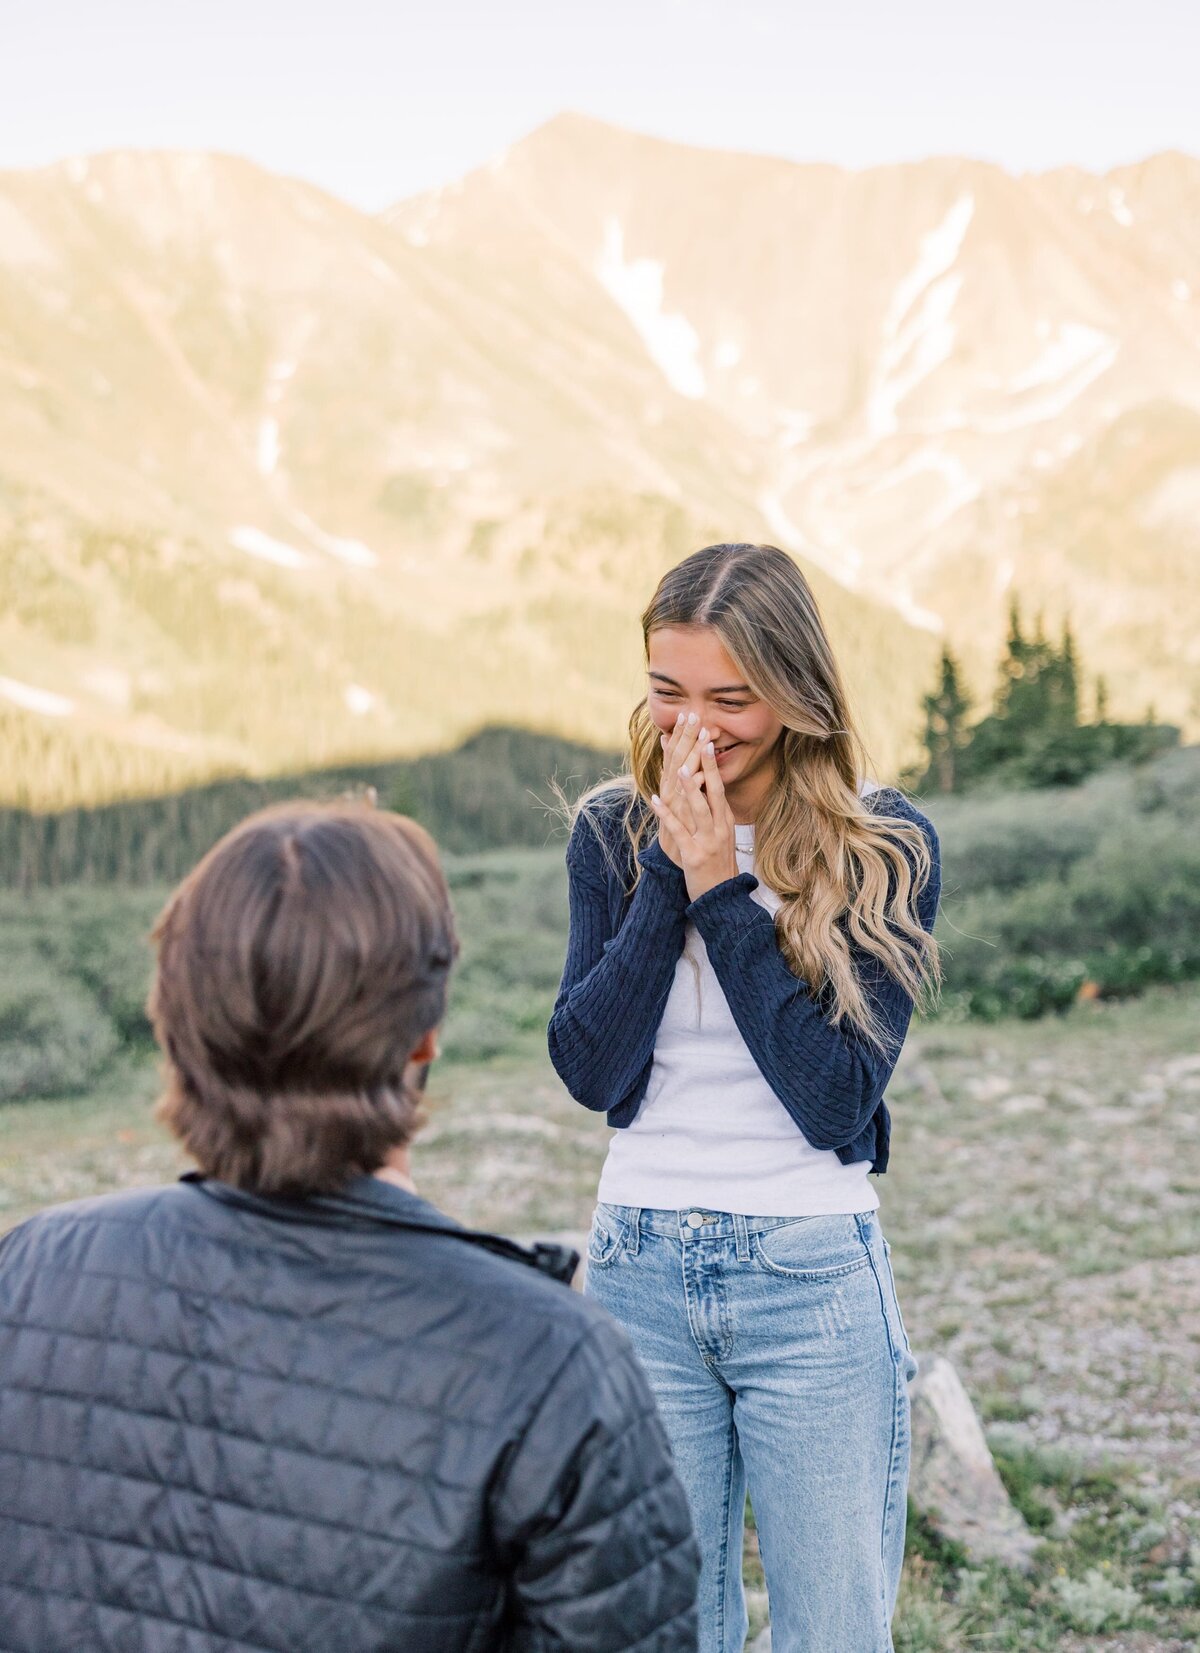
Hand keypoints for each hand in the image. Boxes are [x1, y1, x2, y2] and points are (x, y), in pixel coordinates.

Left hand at [651, 735, 738, 902]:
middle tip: (701, 738)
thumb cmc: (717, 863)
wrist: (721, 898)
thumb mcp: (719, 833)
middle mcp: (719, 827)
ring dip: (688, 787)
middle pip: (712, 790)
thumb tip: (701, 785)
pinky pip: (679, 831)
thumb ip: (712, 810)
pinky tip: (656, 800)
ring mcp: (708, 840)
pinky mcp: (694, 855)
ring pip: (698, 808)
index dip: (710, 762)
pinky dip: (666, 814)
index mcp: (724, 819)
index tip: (705, 736)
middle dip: (706, 764)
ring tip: (679, 767)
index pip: (718, 785)